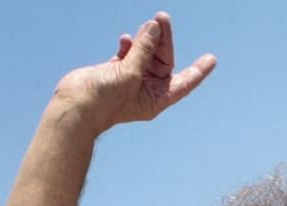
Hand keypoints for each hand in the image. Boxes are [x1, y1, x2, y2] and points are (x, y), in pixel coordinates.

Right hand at [52, 12, 215, 132]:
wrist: (74, 107)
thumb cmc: (104, 99)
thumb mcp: (130, 72)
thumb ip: (144, 49)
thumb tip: (155, 27)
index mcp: (156, 98)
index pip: (183, 83)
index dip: (198, 71)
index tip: (211, 59)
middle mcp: (146, 90)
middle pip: (163, 61)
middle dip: (163, 40)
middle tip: (161, 18)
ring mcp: (130, 81)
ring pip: (145, 54)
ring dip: (146, 39)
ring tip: (148, 23)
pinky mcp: (115, 72)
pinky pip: (129, 54)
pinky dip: (129, 45)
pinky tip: (125, 39)